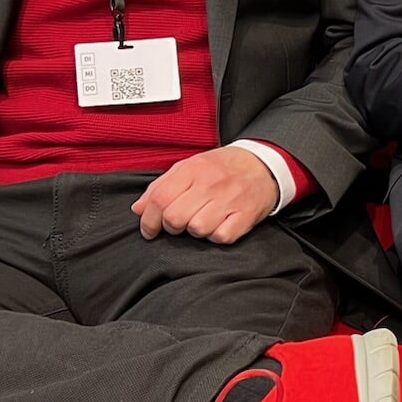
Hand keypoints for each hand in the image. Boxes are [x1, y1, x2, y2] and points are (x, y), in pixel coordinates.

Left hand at [133, 146, 277, 243]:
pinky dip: (216, 236)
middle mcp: (211, 184)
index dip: (148, 219)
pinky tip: (219, 225)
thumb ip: (161, 186)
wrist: (264, 164)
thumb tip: (138, 209)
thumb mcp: (189, 167)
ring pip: (197, 230)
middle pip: (175, 218)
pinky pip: (221, 237)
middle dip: (171, 227)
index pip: (160, 199)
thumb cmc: (221, 168)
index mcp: (193, 169)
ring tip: (202, 221)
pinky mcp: (246, 216)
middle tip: (178, 224)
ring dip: (195, 231)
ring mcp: (230, 200)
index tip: (149, 229)